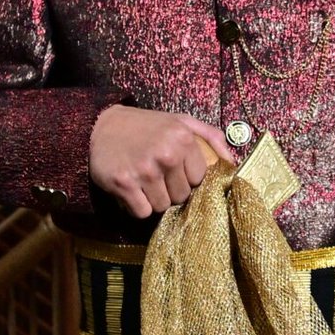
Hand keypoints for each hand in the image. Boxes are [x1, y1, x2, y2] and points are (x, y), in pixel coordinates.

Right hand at [88, 105, 234, 218]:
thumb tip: (233, 163)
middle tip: (156, 176)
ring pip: (162, 206)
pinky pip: (142, 212)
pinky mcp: (123, 183)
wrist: (102, 125)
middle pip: (181, 196)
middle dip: (170, 190)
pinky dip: (137, 206)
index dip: (187, 178)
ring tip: (144, 182)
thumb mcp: (182, 121)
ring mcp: (144, 170)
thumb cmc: (148, 126)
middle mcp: (166, 154)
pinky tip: (132, 189)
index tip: (174, 170)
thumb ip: (211, 138)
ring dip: (154, 199)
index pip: (199, 180)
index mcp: (183, 139)